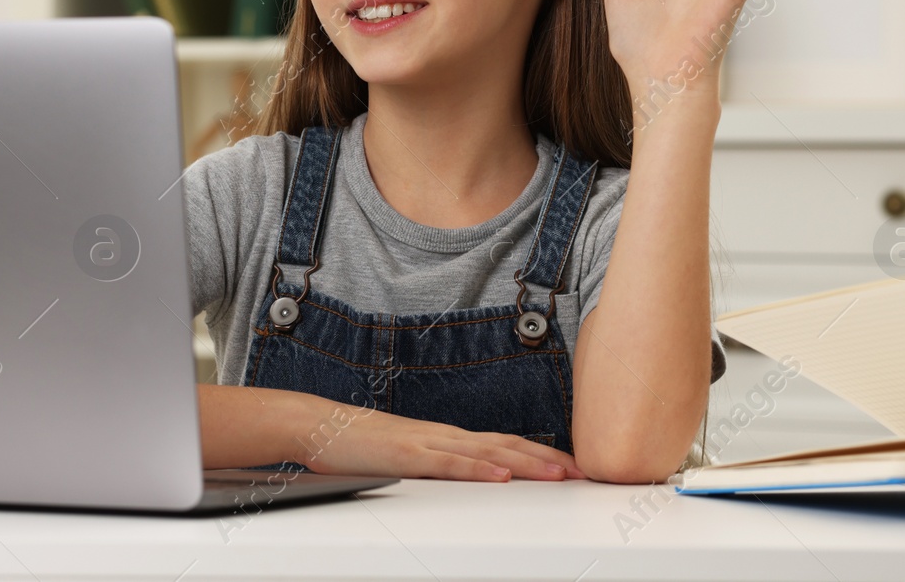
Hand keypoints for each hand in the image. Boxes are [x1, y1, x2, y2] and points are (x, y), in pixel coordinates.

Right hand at [294, 401, 581, 481]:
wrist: (320, 425)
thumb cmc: (360, 444)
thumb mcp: (409, 457)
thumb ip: (438, 466)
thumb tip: (470, 479)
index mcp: (447, 437)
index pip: (505, 444)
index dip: (541, 454)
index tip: (573, 467)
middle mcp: (445, 435)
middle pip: (507, 444)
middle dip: (548, 458)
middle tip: (583, 472)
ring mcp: (427, 442)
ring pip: (487, 451)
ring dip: (527, 462)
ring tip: (559, 474)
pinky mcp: (408, 454)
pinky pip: (449, 463)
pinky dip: (478, 469)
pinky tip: (501, 476)